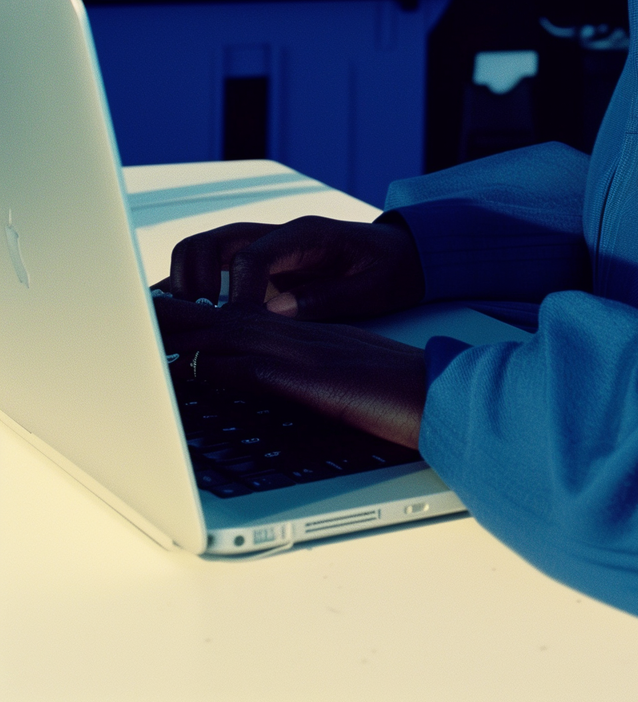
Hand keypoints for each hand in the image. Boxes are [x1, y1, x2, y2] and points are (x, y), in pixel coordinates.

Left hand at [154, 297, 427, 448]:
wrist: (442, 392)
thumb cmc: (400, 393)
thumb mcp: (343, 378)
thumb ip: (306, 375)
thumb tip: (265, 385)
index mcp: (304, 335)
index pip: (238, 319)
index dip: (197, 315)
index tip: (160, 313)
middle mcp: (298, 336)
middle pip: (223, 319)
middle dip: (174, 316)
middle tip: (130, 308)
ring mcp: (303, 354)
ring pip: (228, 335)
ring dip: (182, 334)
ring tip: (140, 330)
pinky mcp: (310, 378)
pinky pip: (253, 368)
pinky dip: (217, 367)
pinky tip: (190, 369)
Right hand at [156, 216, 424, 320]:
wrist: (402, 252)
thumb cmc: (390, 268)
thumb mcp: (372, 287)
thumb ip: (325, 298)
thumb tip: (274, 313)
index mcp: (306, 235)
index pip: (252, 258)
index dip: (237, 296)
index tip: (236, 329)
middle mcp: (276, 235)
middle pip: (211, 242)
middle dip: (192, 281)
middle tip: (199, 324)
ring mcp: (262, 247)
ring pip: (201, 251)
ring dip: (183, 284)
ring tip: (186, 325)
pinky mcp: (256, 264)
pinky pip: (211, 267)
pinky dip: (189, 288)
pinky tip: (180, 318)